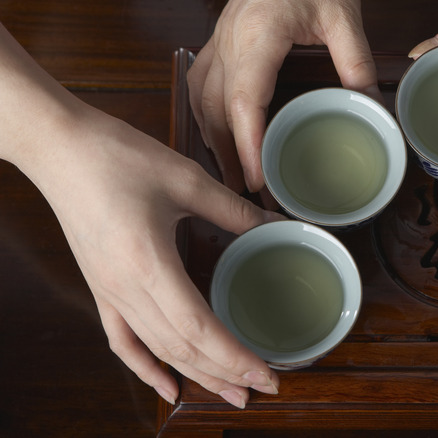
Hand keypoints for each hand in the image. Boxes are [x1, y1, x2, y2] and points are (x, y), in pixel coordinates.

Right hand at [31, 108, 284, 407]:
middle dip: (225, 374)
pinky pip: (123, 340)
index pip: (199, 330)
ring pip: (157, 349)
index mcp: (150, 265)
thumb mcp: (186, 179)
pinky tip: (168, 385)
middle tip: (263, 388)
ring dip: (196, 374)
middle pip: (181, 349)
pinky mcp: (100, 288)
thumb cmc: (118, 156)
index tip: (267, 374)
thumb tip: (276, 225)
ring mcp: (109, 293)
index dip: (235, 357)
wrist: (59, 147)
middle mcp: (126, 290)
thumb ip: (234, 210)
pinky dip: (146, 367)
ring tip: (230, 392)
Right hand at [188, 0, 379, 192]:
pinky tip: (215, 135)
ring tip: (229, 176)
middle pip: (216, 108)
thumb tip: (370, 107)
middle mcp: (229, 40)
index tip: (254, 178)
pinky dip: (204, 116)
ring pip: (201, 99)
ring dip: (212, 139)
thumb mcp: (342, 14)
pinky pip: (200, 84)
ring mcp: (219, 40)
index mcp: (257, 35)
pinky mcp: (219, 40)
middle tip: (246, 193)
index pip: (243, 99)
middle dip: (229, 154)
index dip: (246, 143)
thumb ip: (356, 61)